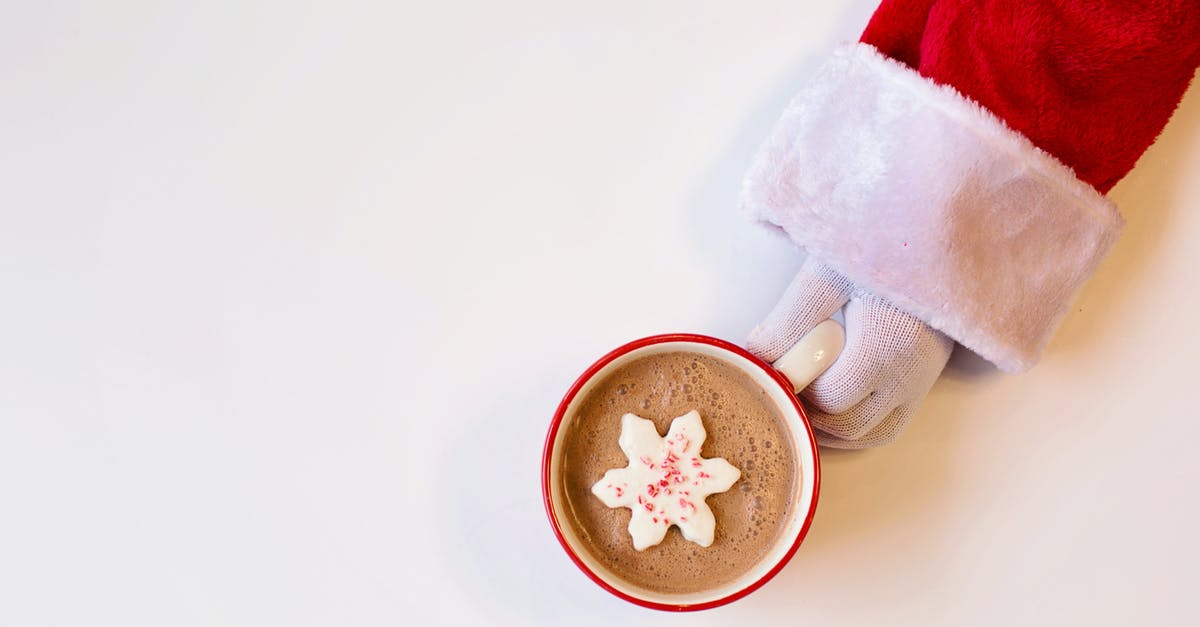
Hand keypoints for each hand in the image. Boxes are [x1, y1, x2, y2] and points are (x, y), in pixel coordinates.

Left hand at [749, 257, 953, 447]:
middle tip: (784, 384)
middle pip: (849, 425)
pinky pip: (889, 424)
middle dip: (810, 413)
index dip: (796, 391)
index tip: (774, 370)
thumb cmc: (879, 245)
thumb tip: (756, 357)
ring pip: (871, 434)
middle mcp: (910, 372)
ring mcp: (921, 380)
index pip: (830, 398)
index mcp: (886, 344)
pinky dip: (857, 426)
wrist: (932, 235)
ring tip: (802, 397)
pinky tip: (830, 407)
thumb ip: (791, 319)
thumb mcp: (827, 275)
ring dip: (832, 427)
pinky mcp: (926, 380)